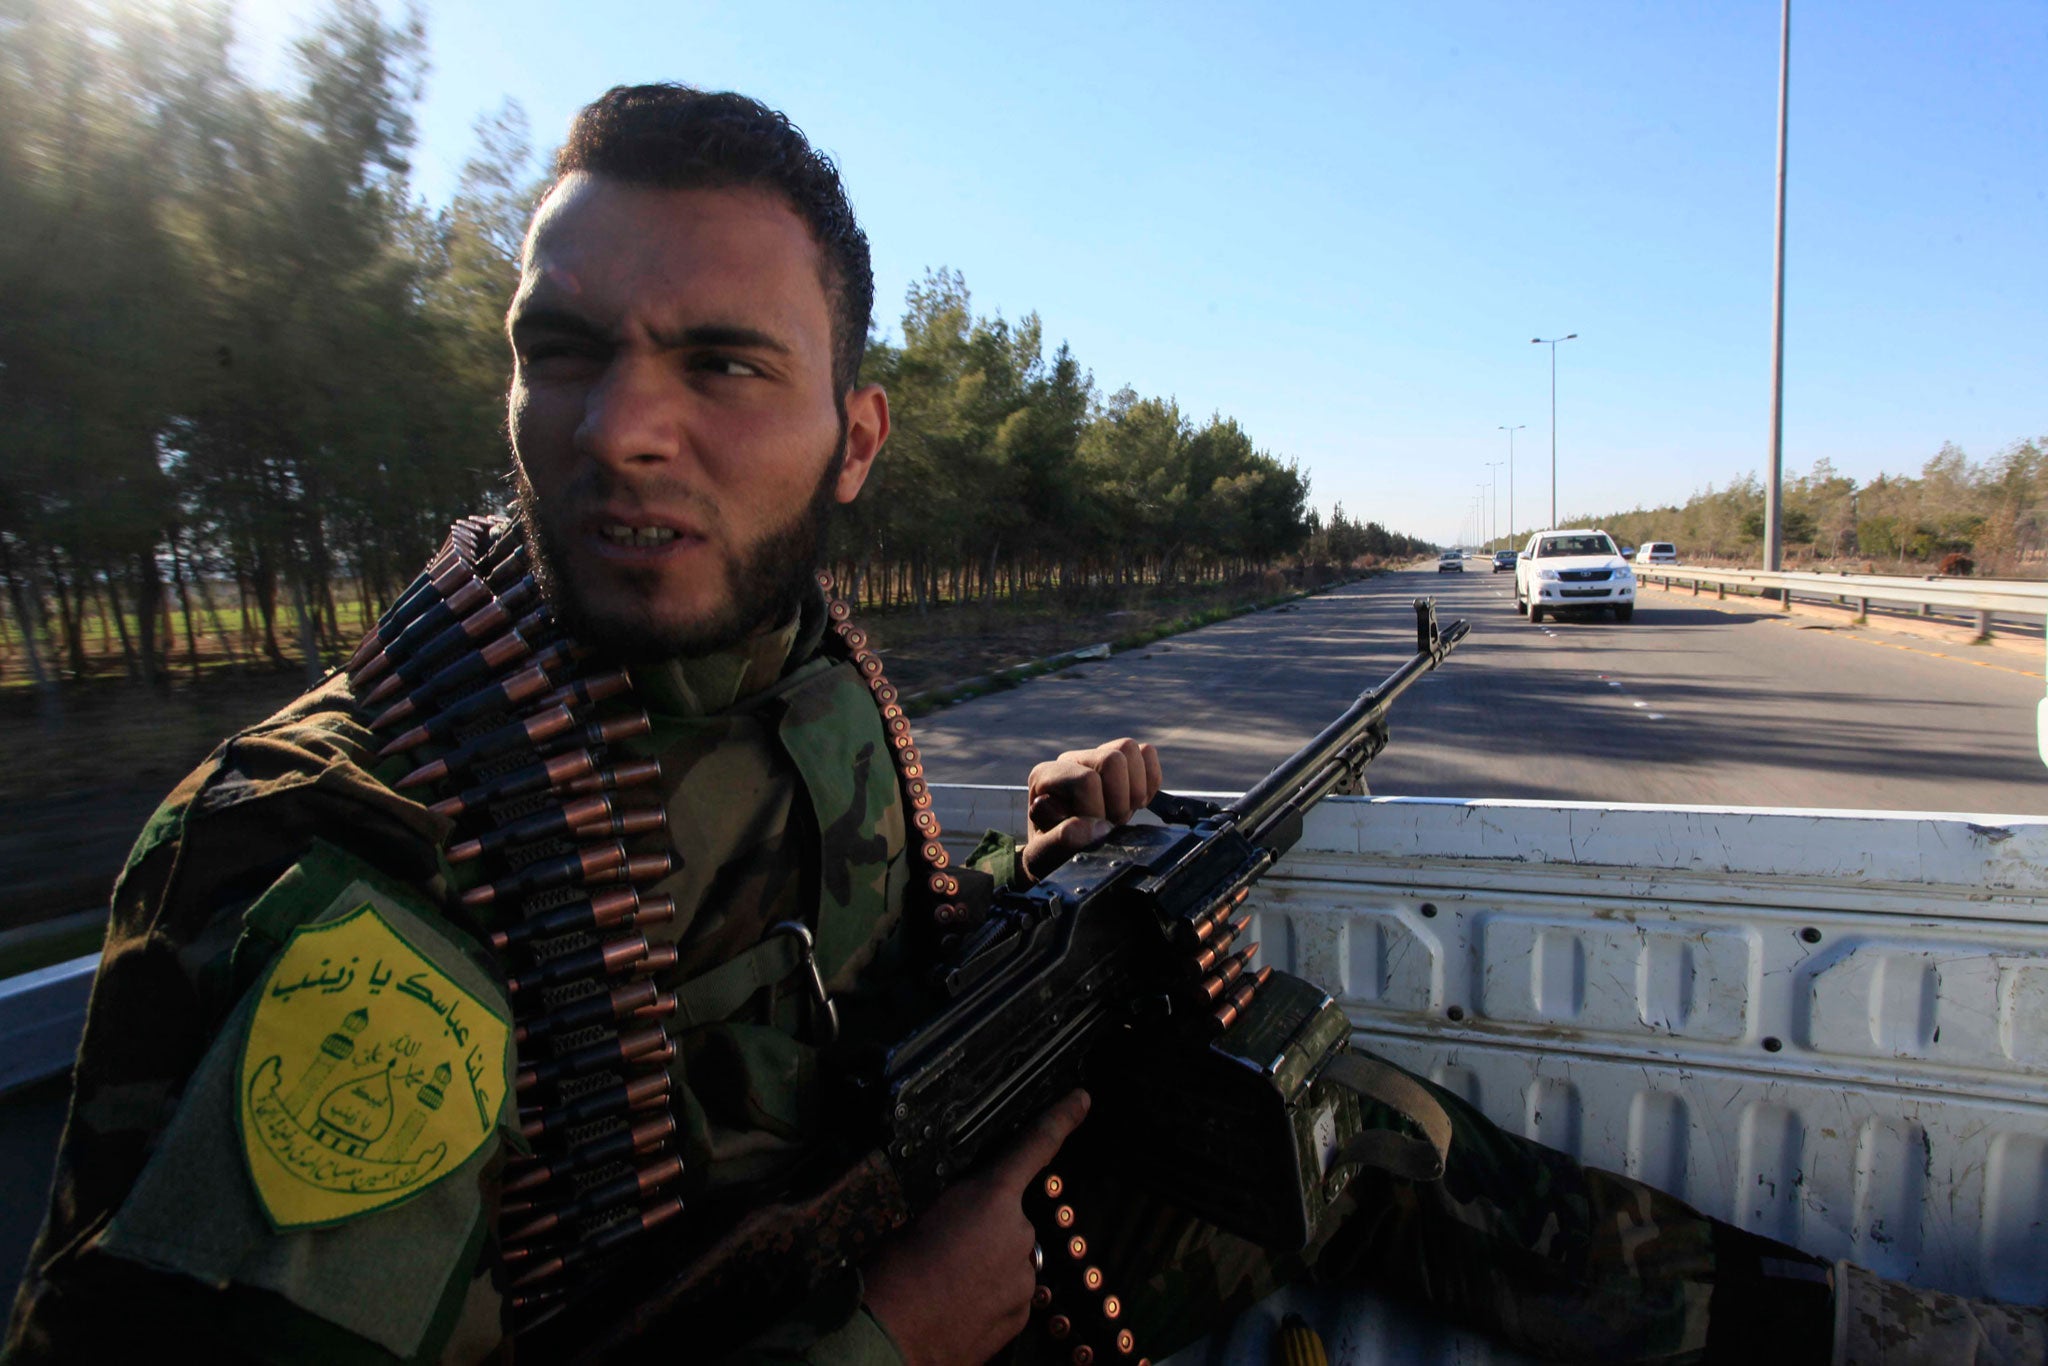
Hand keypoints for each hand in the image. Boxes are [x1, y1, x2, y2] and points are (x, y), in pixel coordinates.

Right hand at [861, 1090, 1090, 1365]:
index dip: (1061, 1118)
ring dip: (987, 1267)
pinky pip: (1010, 1296)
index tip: (1081, 1100)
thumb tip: (959, 1206)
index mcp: (992, 1196)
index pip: (1035, 1145)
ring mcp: (1023, 1278)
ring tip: (945, 1284)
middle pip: (1011, 1221)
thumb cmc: (893, 1268)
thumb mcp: (917, 1211)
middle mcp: (1018, 1233)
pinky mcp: (1020, 1315)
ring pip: (1011, 1262)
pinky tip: (957, 1308)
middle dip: (987, 1231)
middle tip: (946, 1249)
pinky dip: (989, 1298)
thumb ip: (954, 1200)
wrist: (889, 1334)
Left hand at [1021, 738, 1163, 882]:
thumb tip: (1089, 825)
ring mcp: (1097, 756)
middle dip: (1120, 800)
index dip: (1097, 811)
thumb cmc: (1050, 851)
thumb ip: (1062, 840)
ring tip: (1120, 813)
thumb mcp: (1046, 853)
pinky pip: (1147, 753)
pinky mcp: (1120, 761)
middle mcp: (1071, 760)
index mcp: (1046, 776)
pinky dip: (1150, 781)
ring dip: (1135, 790)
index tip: (1091, 832)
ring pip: (1129, 749)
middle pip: (1113, 759)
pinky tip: (1134, 803)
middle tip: (1110, 823)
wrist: (1061, 851)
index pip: (1087, 781)